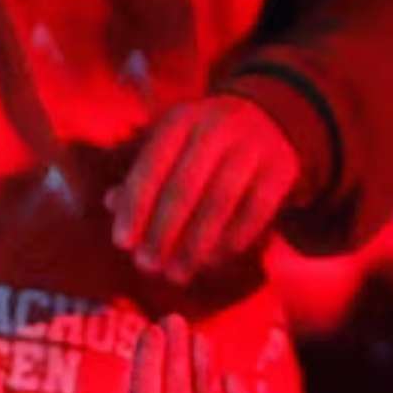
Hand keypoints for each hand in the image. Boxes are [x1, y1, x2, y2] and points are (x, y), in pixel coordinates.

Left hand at [109, 94, 302, 286]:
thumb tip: (111, 204)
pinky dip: (232, 240)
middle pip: (185, 188)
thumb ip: (143, 174)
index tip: (122, 244)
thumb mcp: (172, 144)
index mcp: (181, 120)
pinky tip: (213, 262)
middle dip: (162, 232)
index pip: (152, 166)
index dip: (135, 207)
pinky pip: (255, 212)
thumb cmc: (204, 142)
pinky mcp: (281, 169)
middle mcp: (217, 128)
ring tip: (177, 274)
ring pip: (220, 203)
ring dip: (195, 245)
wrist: (269, 118)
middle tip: (147, 267)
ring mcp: (252, 148)